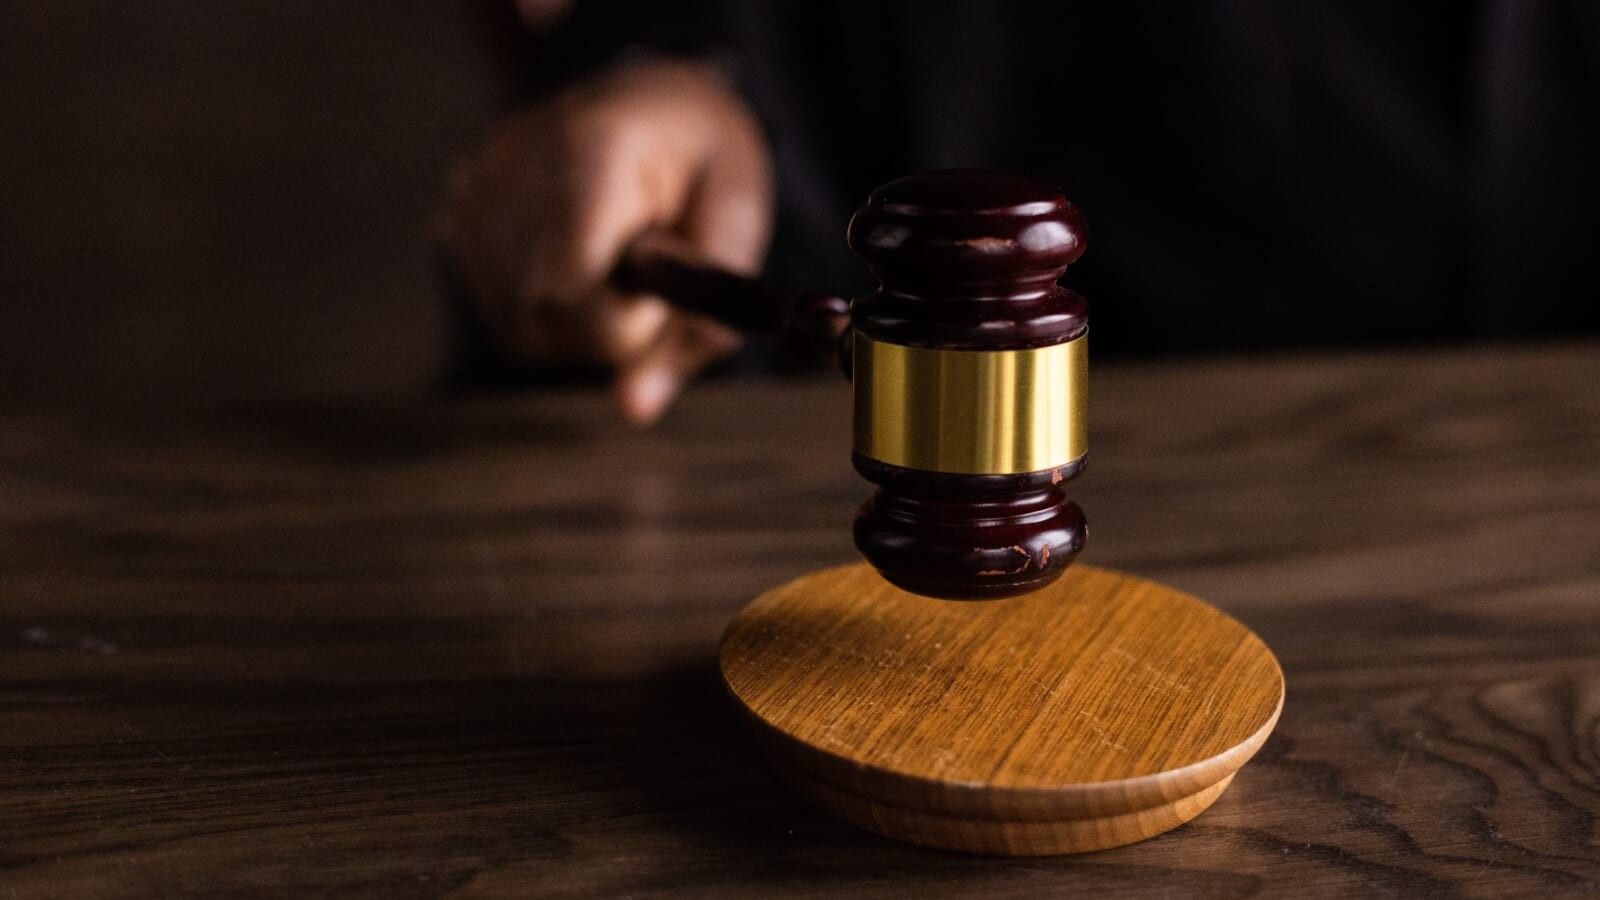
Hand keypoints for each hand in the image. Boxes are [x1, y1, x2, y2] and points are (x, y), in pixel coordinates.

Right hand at [438, 59, 773, 423]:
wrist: (654, 101)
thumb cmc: (704, 163)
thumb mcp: (737, 227)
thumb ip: (699, 323)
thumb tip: (634, 410)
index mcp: (593, 146)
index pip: (568, 288)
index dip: (622, 320)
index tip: (659, 287)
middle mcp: (515, 159)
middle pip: (541, 317)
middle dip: (608, 326)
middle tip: (648, 273)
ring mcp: (476, 184)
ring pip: (519, 327)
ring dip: (578, 323)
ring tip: (614, 259)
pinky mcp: (457, 211)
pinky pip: (501, 312)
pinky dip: (547, 309)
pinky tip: (576, 259)